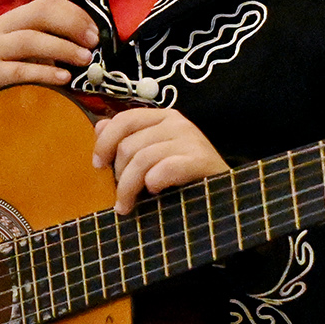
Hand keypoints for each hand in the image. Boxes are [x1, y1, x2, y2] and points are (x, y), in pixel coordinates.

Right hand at [0, 0, 96, 122]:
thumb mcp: (12, 48)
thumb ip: (39, 43)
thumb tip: (77, 47)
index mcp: (11, 19)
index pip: (47, 3)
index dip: (75, 13)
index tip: (93, 31)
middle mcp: (2, 29)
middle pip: (41, 15)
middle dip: (72, 26)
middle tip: (93, 42)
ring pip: (31, 40)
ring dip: (63, 48)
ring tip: (84, 59)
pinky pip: (19, 70)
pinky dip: (44, 72)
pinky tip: (63, 78)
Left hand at [92, 104, 229, 211]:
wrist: (226, 195)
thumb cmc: (186, 178)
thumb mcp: (154, 156)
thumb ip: (127, 140)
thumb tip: (99, 127)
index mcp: (163, 117)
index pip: (124, 120)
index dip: (105, 142)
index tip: (98, 165)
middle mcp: (177, 122)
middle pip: (129, 144)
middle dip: (118, 175)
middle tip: (120, 198)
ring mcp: (190, 139)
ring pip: (141, 159)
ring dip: (129, 188)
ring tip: (127, 206)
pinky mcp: (200, 159)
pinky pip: (163, 169)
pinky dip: (153, 183)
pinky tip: (155, 192)